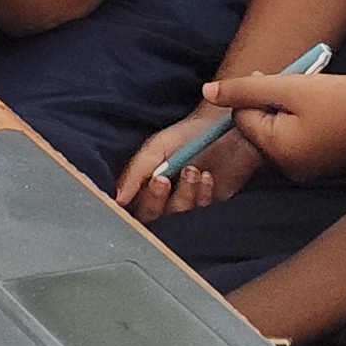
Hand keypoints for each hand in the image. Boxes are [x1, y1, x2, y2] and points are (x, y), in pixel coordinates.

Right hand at [117, 112, 258, 221]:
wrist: (226, 128)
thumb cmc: (189, 134)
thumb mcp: (157, 147)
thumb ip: (136, 171)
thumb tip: (118, 198)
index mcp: (146, 184)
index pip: (134, 205)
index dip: (143, 199)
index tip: (155, 181)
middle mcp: (165, 198)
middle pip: (153, 217)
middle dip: (158, 200)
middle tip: (165, 180)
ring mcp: (187, 203)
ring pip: (178, 217)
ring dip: (185, 194)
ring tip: (192, 171)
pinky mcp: (209, 207)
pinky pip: (202, 213)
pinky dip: (203, 195)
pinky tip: (206, 177)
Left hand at [195, 66, 345, 182]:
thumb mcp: (291, 87)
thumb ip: (246, 89)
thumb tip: (207, 92)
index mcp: (275, 152)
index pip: (241, 118)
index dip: (256, 92)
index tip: (280, 78)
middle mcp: (286, 169)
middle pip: (259, 126)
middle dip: (271, 102)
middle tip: (298, 85)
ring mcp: (305, 171)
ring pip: (278, 130)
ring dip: (288, 109)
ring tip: (316, 96)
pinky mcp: (322, 165)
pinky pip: (298, 139)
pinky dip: (305, 121)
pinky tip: (327, 109)